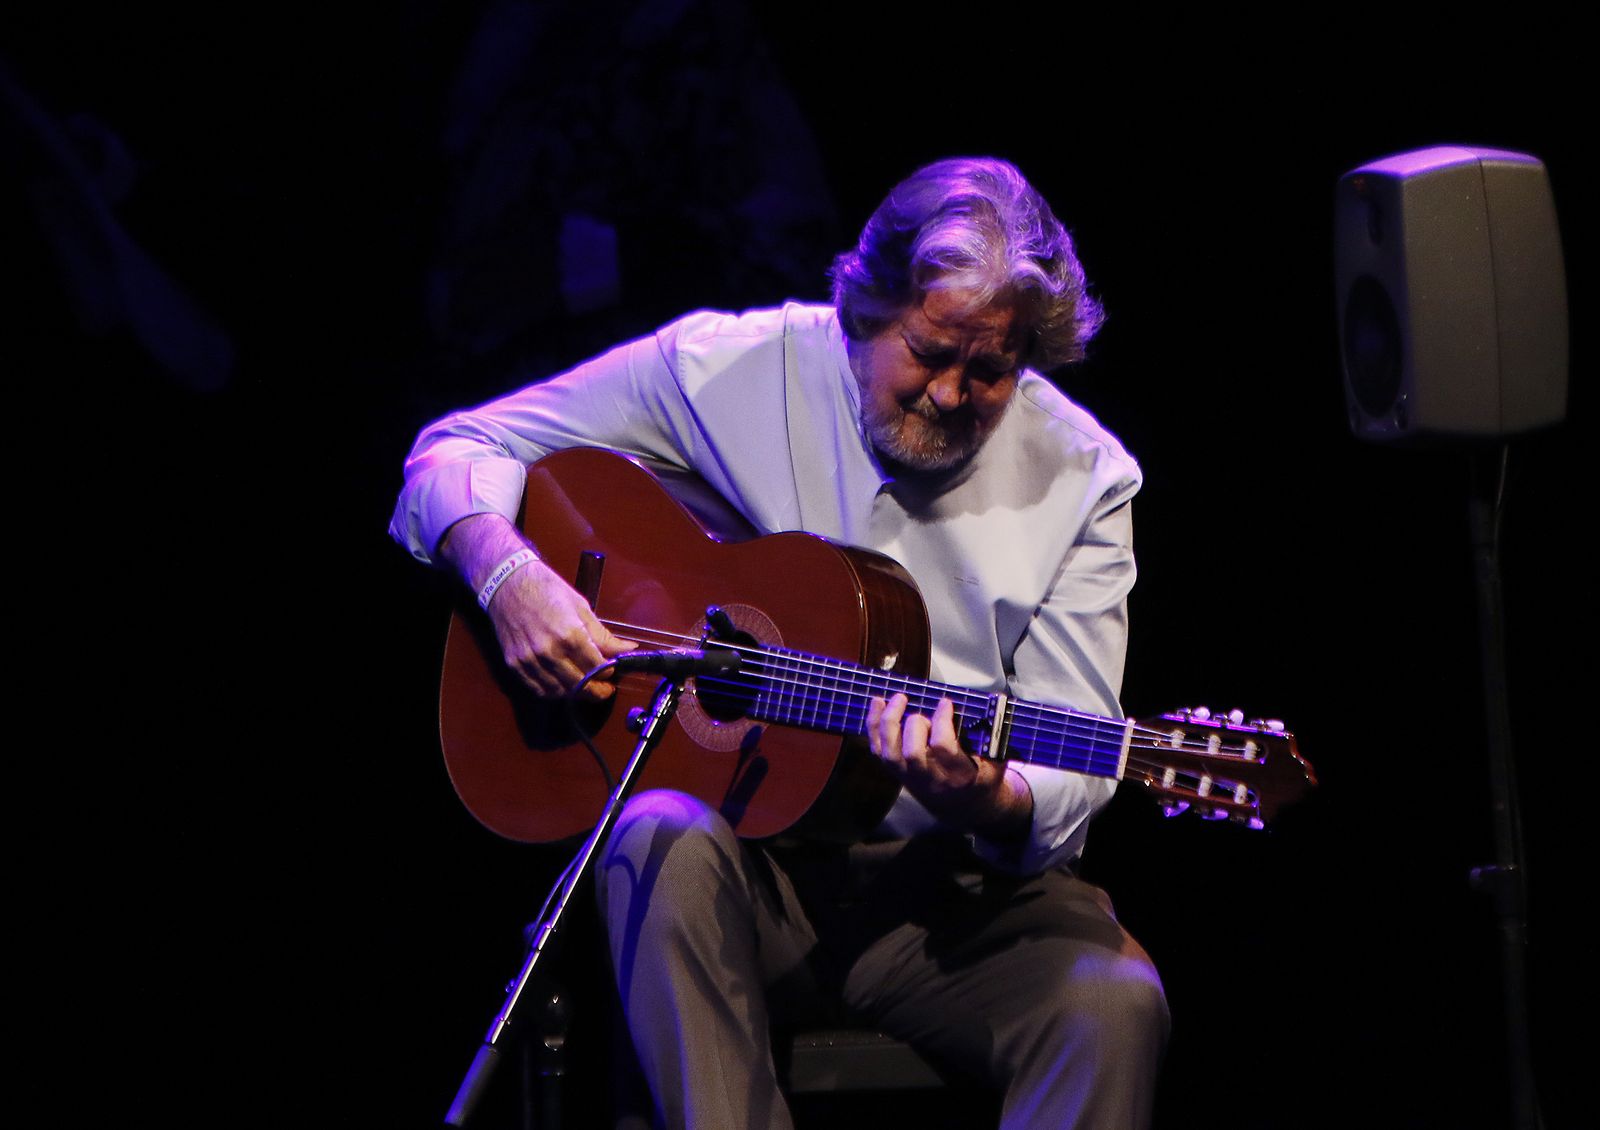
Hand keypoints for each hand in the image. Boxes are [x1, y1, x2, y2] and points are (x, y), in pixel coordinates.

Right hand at [441, 513, 633, 699]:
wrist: (508, 583)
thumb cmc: (546, 589)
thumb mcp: (581, 606)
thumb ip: (602, 634)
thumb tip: (628, 649)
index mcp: (570, 634)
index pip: (598, 667)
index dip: (609, 673)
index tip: (612, 671)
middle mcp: (549, 651)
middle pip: (580, 685)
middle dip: (598, 690)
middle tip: (605, 688)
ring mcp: (530, 660)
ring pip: (560, 692)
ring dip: (576, 694)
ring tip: (585, 686)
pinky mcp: (515, 664)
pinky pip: (538, 689)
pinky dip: (554, 692)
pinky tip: (563, 685)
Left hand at [866, 693, 1030, 837]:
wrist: (965, 808)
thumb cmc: (982, 776)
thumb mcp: (996, 761)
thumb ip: (993, 737)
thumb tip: (994, 704)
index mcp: (959, 775)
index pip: (943, 748)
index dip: (941, 721)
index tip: (945, 702)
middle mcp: (931, 779)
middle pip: (912, 754)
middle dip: (914, 726)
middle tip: (923, 713)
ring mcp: (910, 778)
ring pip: (890, 754)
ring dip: (889, 722)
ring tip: (898, 698)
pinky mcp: (897, 773)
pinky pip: (878, 750)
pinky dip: (874, 725)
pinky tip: (878, 702)